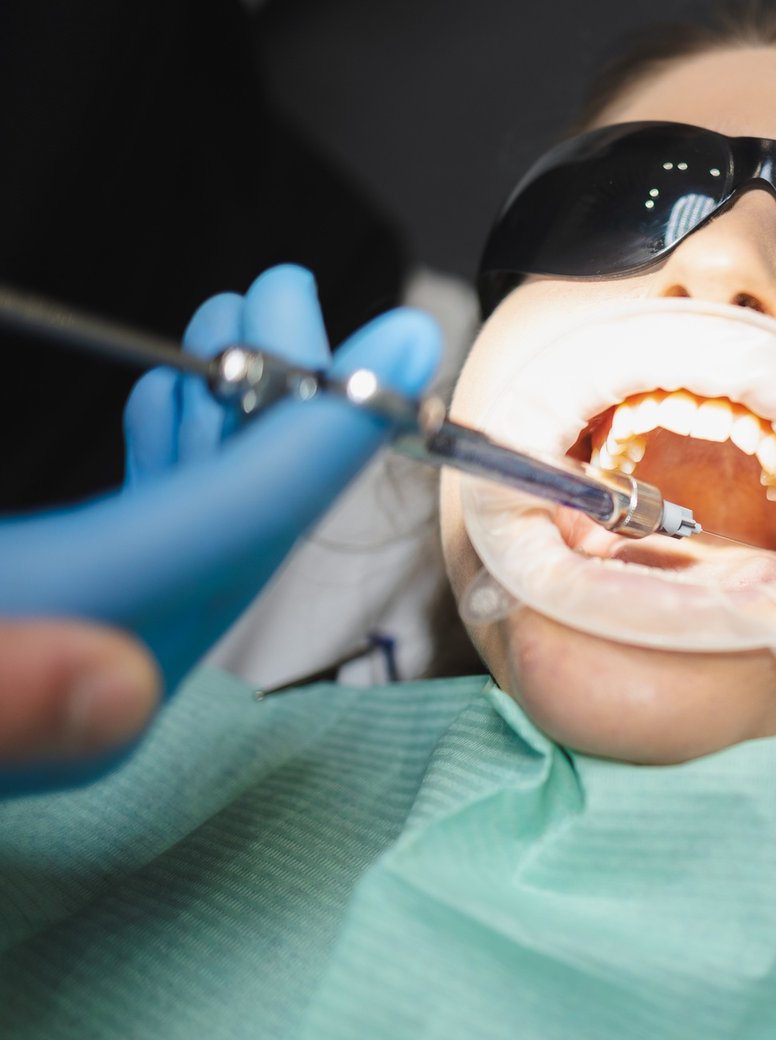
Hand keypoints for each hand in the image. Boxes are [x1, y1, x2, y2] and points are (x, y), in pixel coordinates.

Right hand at [0, 265, 439, 792]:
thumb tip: (119, 687)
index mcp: (52, 668)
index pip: (223, 542)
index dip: (316, 438)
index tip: (402, 351)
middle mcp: (81, 671)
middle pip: (226, 522)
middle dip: (278, 394)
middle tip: (296, 282)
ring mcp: (64, 646)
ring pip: (189, 519)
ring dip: (229, 405)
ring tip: (250, 309)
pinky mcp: (39, 622)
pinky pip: (137, 538)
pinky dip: (169, 453)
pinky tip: (181, 393)